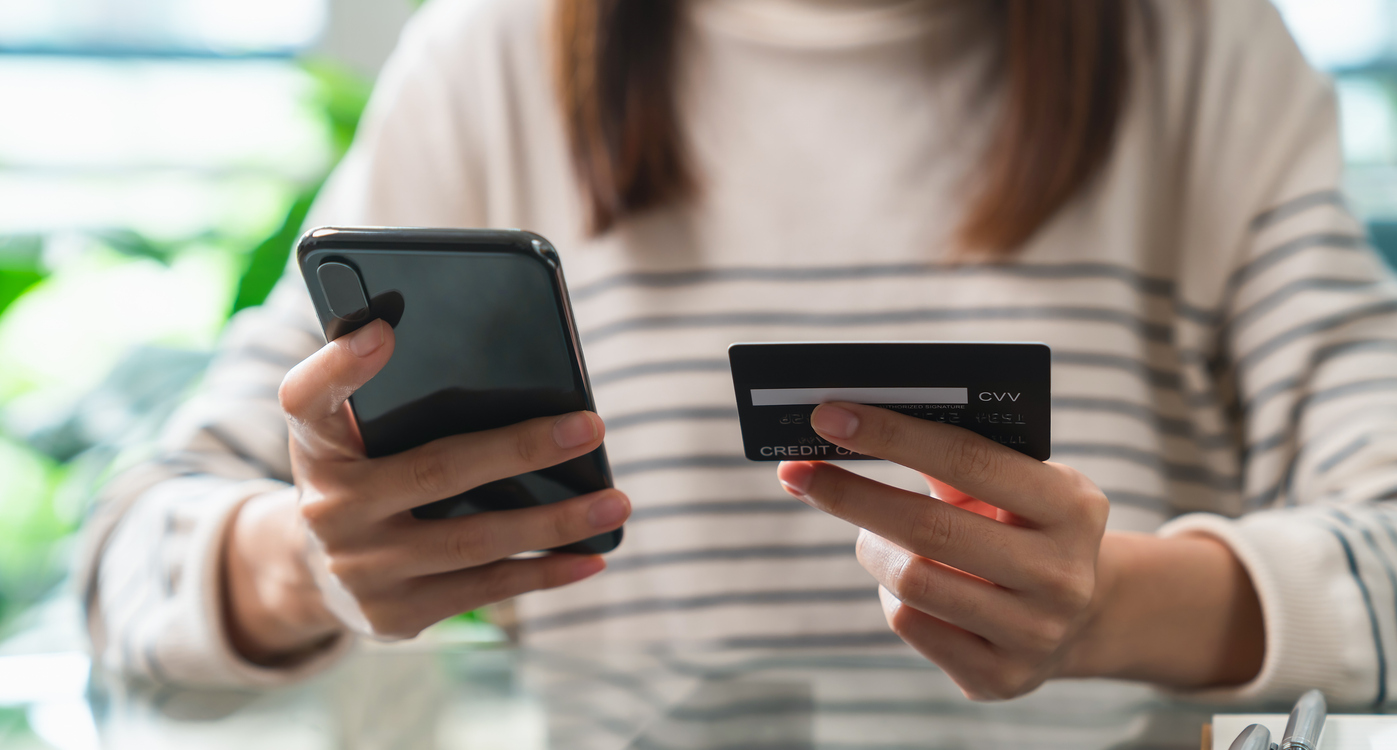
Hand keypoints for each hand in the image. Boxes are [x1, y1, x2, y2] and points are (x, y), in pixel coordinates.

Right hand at [222, 319, 629, 663]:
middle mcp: (329, 506)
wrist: (312, 571)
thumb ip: (388, 392)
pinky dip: (543, 572)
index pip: (308, 398)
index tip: (383, 333)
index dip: (340, 365)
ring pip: (474, 540)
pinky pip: (482, 589)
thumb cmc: (358, 471)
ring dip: (554, 522)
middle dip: (523, 449)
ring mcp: (362, 567)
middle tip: (591, 427)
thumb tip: (504, 365)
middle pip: (437, 471)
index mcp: (316, 443)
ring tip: (615, 500)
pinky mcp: (394, 613)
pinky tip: (589, 556)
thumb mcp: (349, 429)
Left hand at [775, 402, 1263, 699]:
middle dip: (850, 494)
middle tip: (798, 473)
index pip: (966, 459)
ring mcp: (1035, 635)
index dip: (890, 435)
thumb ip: (953, 456)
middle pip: (927, 529)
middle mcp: (1063, 575)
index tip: (828, 416)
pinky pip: (911, 625)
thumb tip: (846, 425)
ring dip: (872, 548)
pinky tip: (905, 581)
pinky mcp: (1000, 678)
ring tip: (867, 533)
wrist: (1086, 612)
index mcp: (1073, 506)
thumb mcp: (1017, 481)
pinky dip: (893, 594)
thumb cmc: (1024, 523)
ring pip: (911, 581)